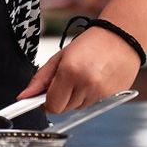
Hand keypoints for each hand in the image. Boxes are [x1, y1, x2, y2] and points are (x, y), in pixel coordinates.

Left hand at [17, 27, 140, 113]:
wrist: (122, 38)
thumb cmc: (91, 43)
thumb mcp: (60, 57)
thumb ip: (40, 79)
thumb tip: (24, 96)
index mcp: (70, 71)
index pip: (52, 105)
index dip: (46, 102)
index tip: (43, 99)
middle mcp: (86, 84)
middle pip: (64, 108)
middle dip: (61, 98)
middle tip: (68, 79)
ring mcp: (100, 92)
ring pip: (77, 108)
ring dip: (76, 97)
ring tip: (84, 77)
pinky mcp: (112, 97)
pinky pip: (91, 106)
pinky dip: (89, 97)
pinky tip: (95, 81)